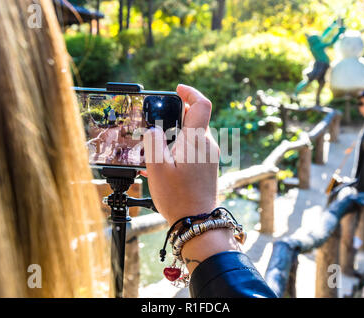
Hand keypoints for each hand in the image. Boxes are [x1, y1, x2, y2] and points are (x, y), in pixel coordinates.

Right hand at [142, 84, 219, 224]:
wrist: (197, 222)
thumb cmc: (178, 197)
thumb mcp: (157, 168)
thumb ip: (154, 142)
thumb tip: (154, 130)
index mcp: (196, 140)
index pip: (201, 104)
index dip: (190, 92)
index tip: (177, 89)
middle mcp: (207, 145)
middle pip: (194, 119)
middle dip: (175, 117)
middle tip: (156, 124)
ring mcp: (210, 157)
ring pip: (193, 135)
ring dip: (175, 135)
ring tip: (156, 150)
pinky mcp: (208, 167)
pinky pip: (194, 149)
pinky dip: (180, 148)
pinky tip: (164, 164)